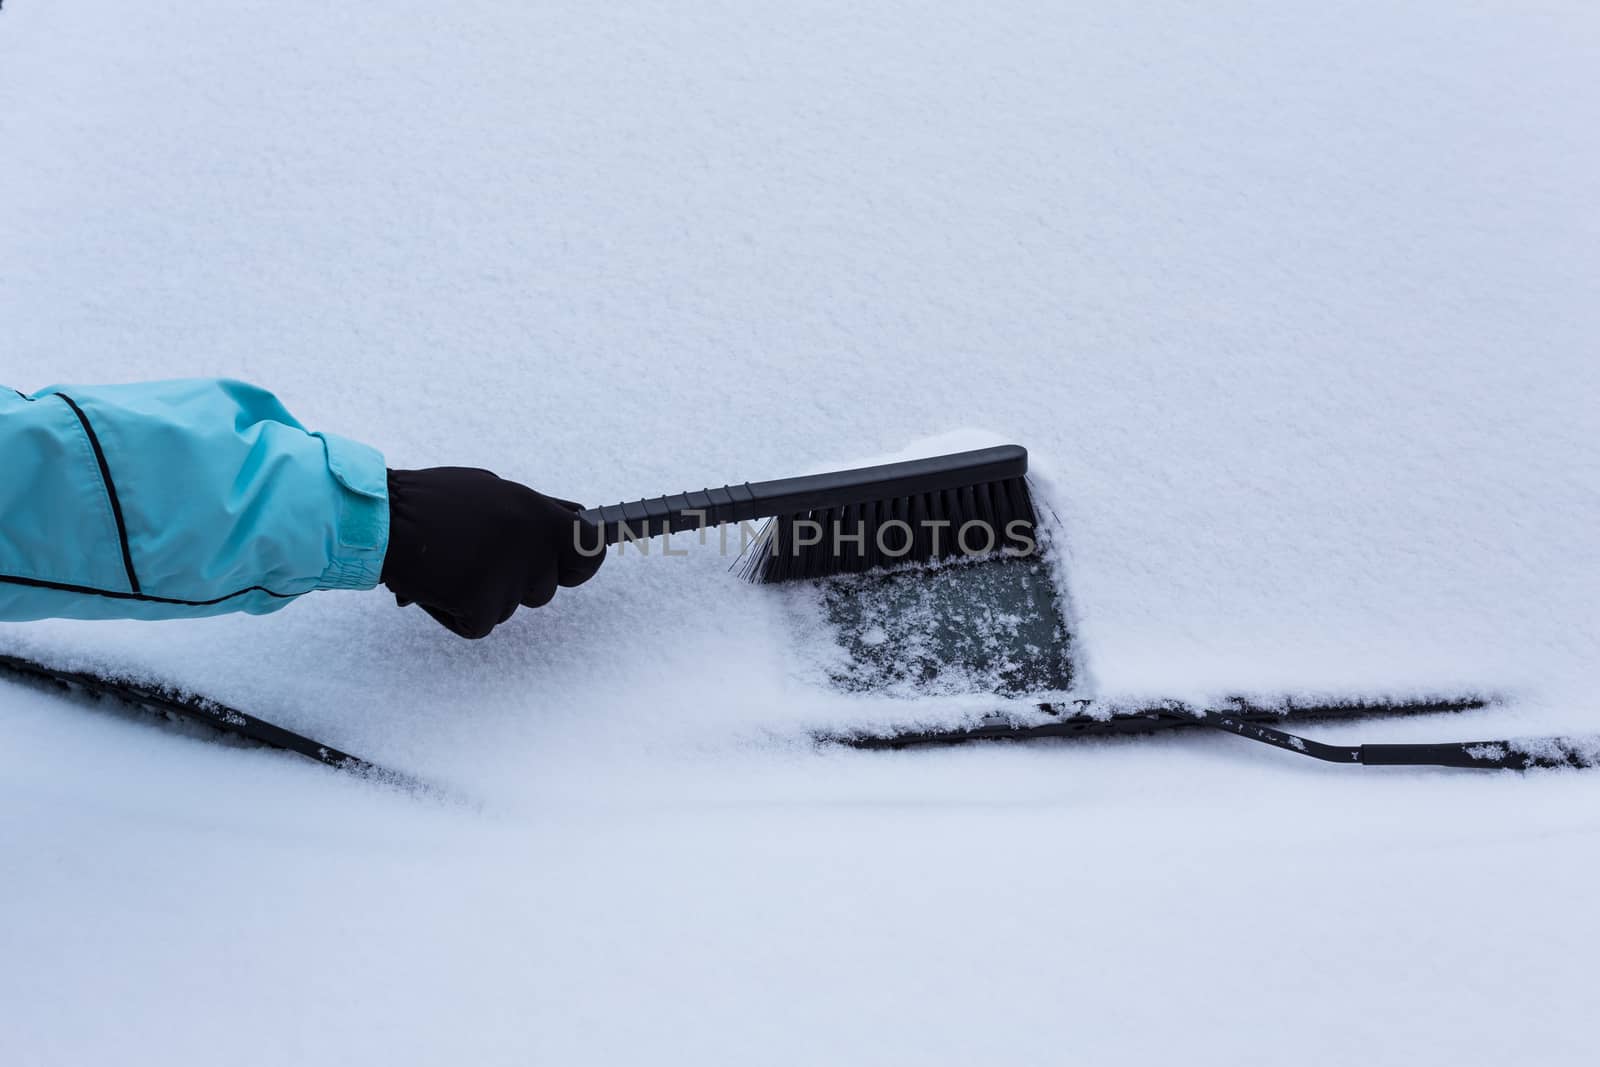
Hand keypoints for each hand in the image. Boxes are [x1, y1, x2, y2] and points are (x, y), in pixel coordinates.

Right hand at [380, 467, 604, 638]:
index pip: (591, 548)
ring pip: (508, 606)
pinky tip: (436, 584)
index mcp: (537, 514)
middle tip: (480, 561)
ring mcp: (509, 578)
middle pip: (545, 588)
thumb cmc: (433, 501)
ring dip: (482, 594)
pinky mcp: (482, 606)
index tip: (572, 568)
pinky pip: (478, 623)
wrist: (380, 519)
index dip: (584, 563)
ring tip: (450, 562)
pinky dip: (455, 613)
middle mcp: (531, 546)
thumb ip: (537, 510)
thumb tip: (578, 518)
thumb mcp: (494, 490)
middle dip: (518, 582)